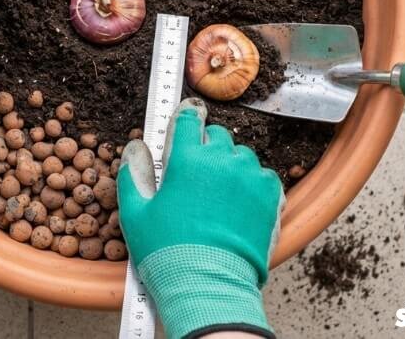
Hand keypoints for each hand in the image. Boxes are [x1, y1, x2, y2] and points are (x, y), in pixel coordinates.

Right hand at [118, 98, 283, 338]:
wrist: (207, 286)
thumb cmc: (167, 252)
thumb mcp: (135, 214)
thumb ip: (134, 173)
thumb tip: (136, 147)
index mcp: (186, 157)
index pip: (188, 117)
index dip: (186, 117)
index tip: (187, 119)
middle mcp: (221, 159)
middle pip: (216, 136)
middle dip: (206, 148)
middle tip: (196, 176)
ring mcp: (249, 176)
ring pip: (240, 156)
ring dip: (230, 167)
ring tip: (218, 197)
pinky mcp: (270, 195)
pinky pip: (262, 176)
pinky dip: (252, 185)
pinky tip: (239, 207)